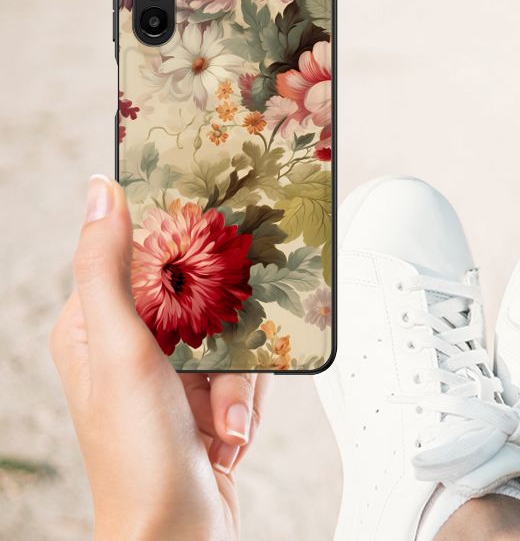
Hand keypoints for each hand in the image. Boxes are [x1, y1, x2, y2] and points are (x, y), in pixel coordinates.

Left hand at [50, 175, 270, 540]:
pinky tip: (230, 429)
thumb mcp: (121, 351)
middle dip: (223, 330)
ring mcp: (170, 375)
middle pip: (198, 294)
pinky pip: (246, 369)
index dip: (177, 248)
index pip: (139, 256)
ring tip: (222, 416)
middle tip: (220, 355)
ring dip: (237, 378)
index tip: (210, 242)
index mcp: (94, 327)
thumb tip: (100, 191)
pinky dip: (247, 398)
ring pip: (231, 332)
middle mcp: (131, 347)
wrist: (179, 535)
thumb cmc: (138, 457)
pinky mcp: (205, 399)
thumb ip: (107, 269)